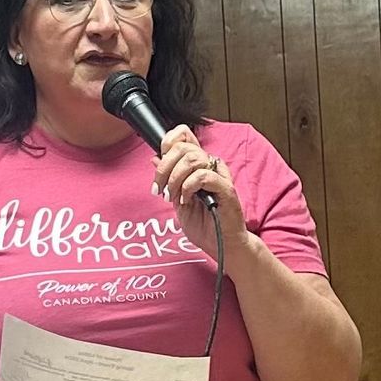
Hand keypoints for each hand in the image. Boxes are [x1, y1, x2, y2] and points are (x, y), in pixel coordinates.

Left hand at [155, 125, 246, 262]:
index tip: (158, 166)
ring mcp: (219, 176)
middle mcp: (210, 166)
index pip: (184, 136)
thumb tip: (155, 158)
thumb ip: (168, 179)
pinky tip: (186, 200)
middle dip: (164, 168)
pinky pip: (203, 176)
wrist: (221, 245)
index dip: (168, 142)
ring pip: (192, 159)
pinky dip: (188, 187)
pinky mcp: (226, 188)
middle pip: (183, 147)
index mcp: (198, 165)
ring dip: (175, 179)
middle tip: (160, 189)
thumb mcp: (177, 200)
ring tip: (173, 197)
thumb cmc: (204, 224)